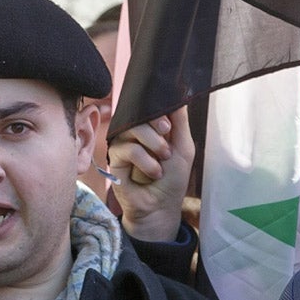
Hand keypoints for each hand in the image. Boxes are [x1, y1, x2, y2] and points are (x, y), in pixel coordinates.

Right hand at [108, 107, 193, 242]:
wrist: (161, 206)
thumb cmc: (173, 178)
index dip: (159, 108)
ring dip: (154, 144)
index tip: (169, 125)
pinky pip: (127, 148)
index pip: (150, 104)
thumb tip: (177, 94)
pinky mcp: (115, 156)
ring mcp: (125, 142)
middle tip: (167, 143)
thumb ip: (180, 121)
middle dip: (158, 126)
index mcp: (153, 126)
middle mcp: (137, 131)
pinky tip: (153, 173)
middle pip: (141, 112)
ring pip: (134, 128)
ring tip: (163, 160)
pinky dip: (145, 160)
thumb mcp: (184, 147)